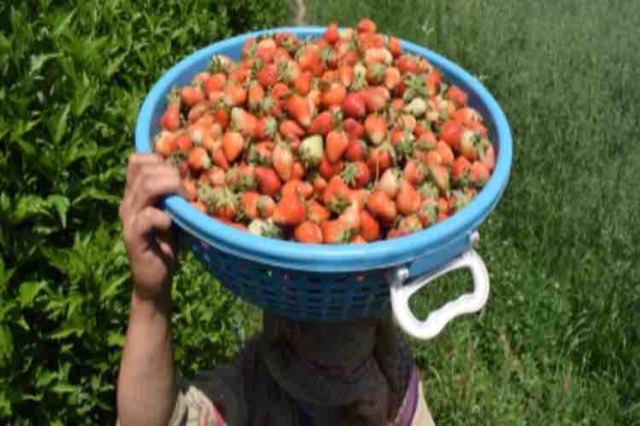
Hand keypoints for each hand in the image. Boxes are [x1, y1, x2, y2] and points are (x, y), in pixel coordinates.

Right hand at [119, 154, 182, 299]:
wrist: (156, 277)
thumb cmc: (168, 242)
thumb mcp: (175, 211)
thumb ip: (176, 191)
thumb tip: (188, 167)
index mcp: (135, 193)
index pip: (137, 160)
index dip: (158, 160)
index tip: (178, 174)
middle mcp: (128, 202)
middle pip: (142, 169)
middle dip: (169, 174)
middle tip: (185, 191)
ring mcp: (129, 219)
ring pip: (144, 188)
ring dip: (169, 189)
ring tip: (183, 202)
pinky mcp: (133, 237)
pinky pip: (147, 216)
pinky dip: (163, 217)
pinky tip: (170, 225)